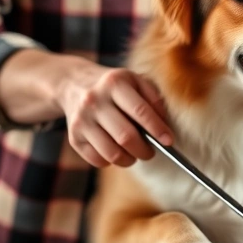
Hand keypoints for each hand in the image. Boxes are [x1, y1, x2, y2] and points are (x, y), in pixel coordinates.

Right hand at [55, 61, 172, 167]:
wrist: (74, 84)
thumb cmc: (114, 87)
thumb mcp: (135, 80)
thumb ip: (154, 99)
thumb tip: (164, 128)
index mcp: (114, 83)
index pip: (140, 111)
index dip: (157, 129)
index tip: (169, 141)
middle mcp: (94, 100)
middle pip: (126, 137)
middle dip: (145, 150)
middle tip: (151, 152)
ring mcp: (81, 120)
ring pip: (112, 153)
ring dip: (130, 160)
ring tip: (135, 154)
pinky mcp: (73, 137)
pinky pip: (98, 160)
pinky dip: (112, 161)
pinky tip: (116, 151)